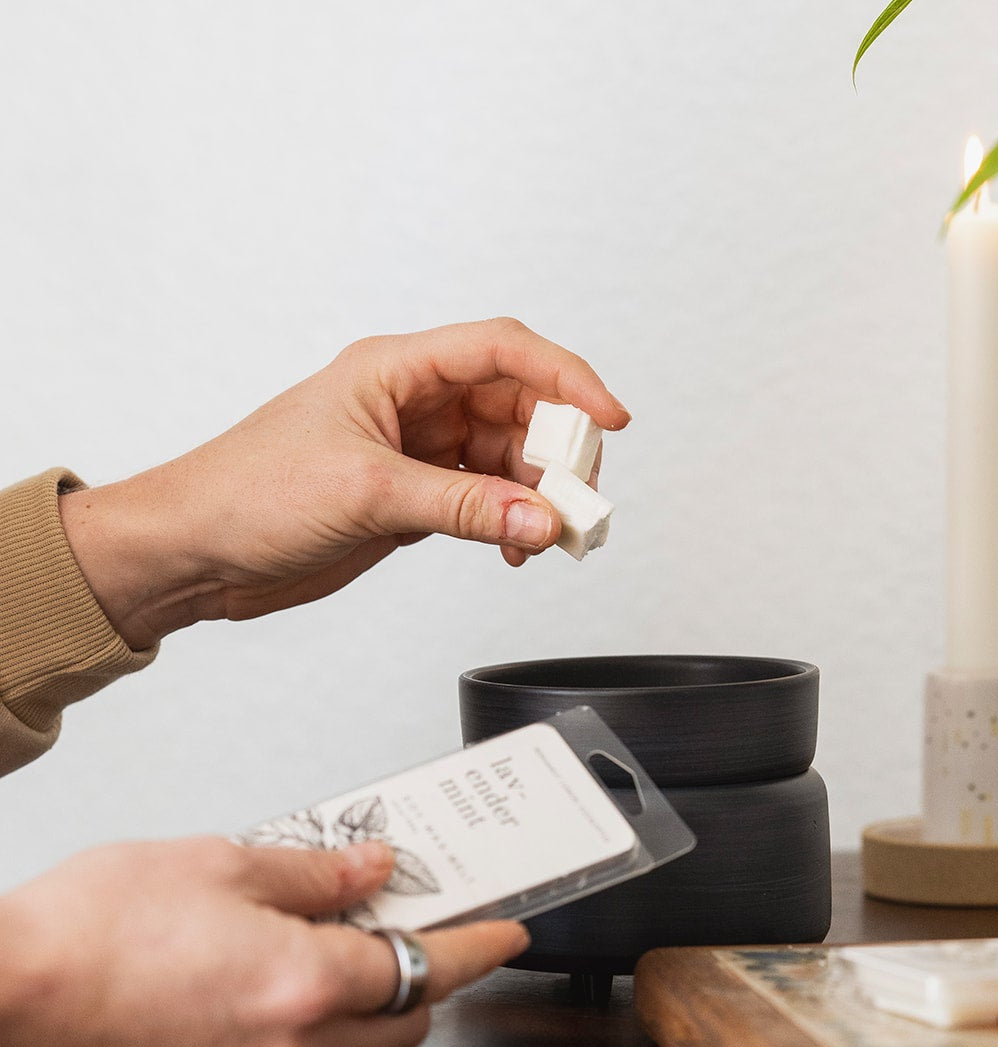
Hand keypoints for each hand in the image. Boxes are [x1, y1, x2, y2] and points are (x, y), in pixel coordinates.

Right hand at [0, 838, 528, 1046]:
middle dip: (435, 969)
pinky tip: (295, 957)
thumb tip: (371, 867)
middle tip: (434, 915)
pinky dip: (323, 1007)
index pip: (428, 967)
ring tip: (358, 923)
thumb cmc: (90, 927)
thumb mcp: (218, 863)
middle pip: (406, 1016)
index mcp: (303, 982)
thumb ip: (312, 871)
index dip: (481, 947)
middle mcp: (288, 1043)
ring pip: (357, 1038)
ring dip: (377, 988)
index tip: (511, 931)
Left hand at [58, 318, 628, 648]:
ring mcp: (415, 450)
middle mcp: (412, 403)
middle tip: (579, 497)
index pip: (503, 351)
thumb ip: (464, 507)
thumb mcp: (366, 494)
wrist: (196, 550)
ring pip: (507, 458)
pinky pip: (485, 499)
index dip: (566, 379)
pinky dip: (509, 522)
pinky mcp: (413, 496)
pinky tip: (514, 546)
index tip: (608, 419)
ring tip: (548, 533)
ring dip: (536, 495)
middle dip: (557, 451)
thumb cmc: (246, 493)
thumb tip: (539, 520)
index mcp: (396, 369)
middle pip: (518, 406)